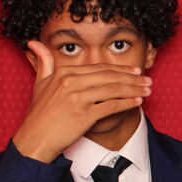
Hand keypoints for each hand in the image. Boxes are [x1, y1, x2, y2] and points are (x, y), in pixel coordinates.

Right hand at [12, 40, 151, 161]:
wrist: (34, 139)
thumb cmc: (39, 114)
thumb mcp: (38, 84)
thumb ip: (43, 62)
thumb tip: (34, 42)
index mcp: (63, 73)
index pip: (99, 68)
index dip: (120, 69)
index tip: (135, 70)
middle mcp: (71, 82)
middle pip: (109, 76)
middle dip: (132, 77)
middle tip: (147, 80)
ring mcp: (78, 98)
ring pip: (113, 90)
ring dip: (134, 89)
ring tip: (147, 90)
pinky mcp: (84, 115)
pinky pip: (111, 106)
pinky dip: (127, 103)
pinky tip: (137, 102)